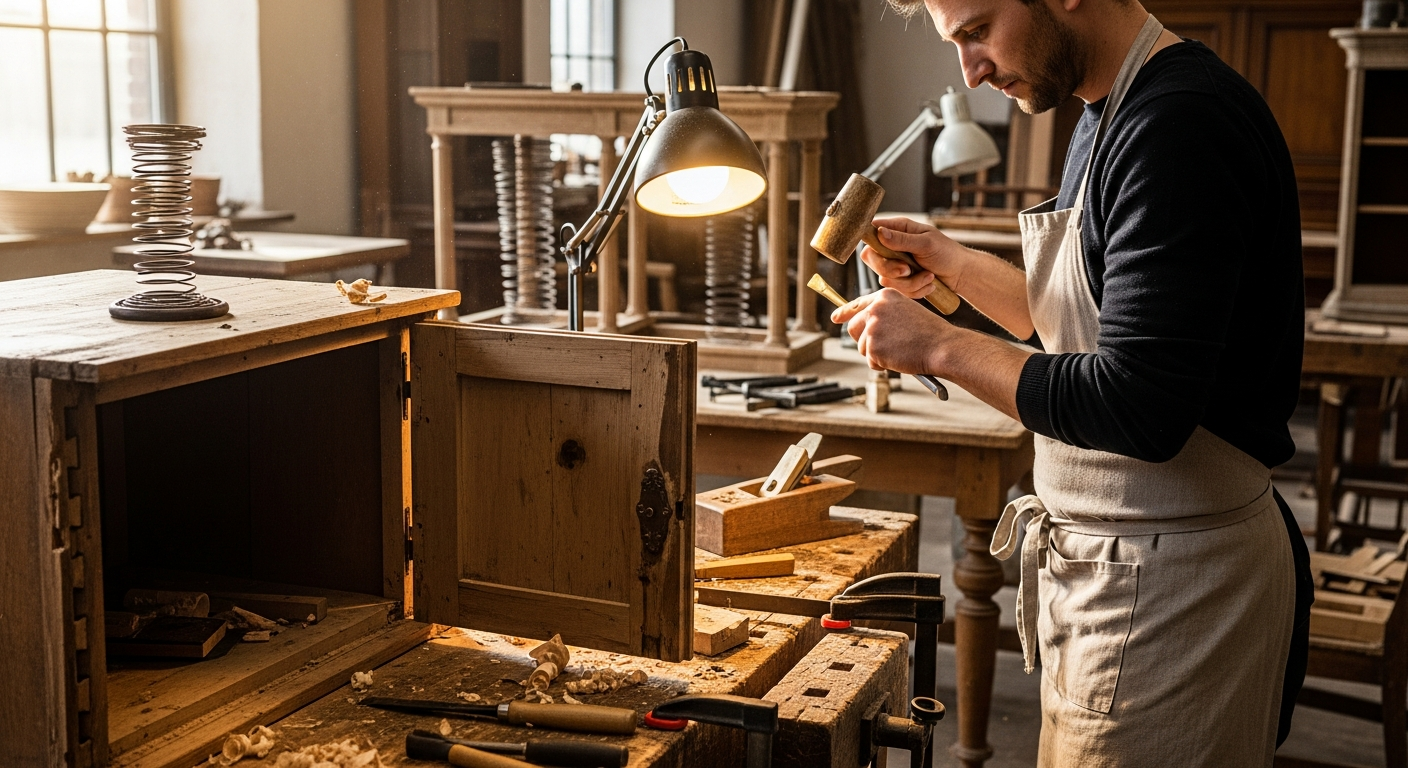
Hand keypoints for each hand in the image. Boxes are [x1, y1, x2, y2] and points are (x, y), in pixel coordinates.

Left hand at [831, 288, 950, 374]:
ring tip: (899, 352)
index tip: (835, 318)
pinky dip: (882, 365)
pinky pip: (871, 361)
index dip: (845, 312)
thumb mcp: (906, 313)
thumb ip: (886, 315)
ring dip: (877, 355)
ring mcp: (873, 327)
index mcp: (885, 296)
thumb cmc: (930, 333)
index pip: (858, 303)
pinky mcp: (873, 346)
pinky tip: (899, 358)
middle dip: (864, 340)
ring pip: (862, 347)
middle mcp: (876, 308)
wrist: (942, 347)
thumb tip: (866, 328)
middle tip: (882, 348)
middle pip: (854, 327)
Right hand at [861, 217, 966, 298]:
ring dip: (910, 282)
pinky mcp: (900, 281)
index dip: (871, 243)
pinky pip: (897, 290)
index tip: (887, 254)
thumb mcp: (926, 243)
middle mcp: (892, 246)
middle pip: (872, 259)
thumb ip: (902, 240)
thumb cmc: (947, 253)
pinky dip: (915, 290)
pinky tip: (929, 284)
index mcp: (897, 229)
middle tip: (907, 270)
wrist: (960, 274)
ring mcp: (895, 265)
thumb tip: (880, 233)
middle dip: (890, 269)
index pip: (871, 232)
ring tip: (929, 277)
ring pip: (885, 278)